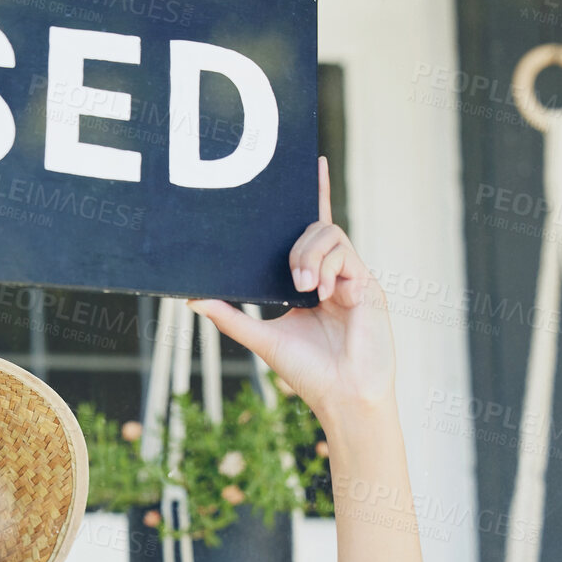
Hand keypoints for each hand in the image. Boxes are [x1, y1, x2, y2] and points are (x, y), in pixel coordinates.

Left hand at [185, 156, 394, 427]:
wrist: (342, 397)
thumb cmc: (309, 373)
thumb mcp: (262, 338)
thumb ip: (230, 316)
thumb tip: (192, 299)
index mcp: (311, 282)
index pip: (310, 230)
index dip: (313, 196)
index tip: (309, 164)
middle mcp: (334, 275)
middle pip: (316, 228)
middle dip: (299, 244)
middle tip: (292, 280)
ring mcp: (353, 278)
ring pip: (330, 235)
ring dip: (311, 257)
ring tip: (305, 290)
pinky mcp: (369, 286)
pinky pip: (347, 255)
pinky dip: (329, 270)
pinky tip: (326, 296)